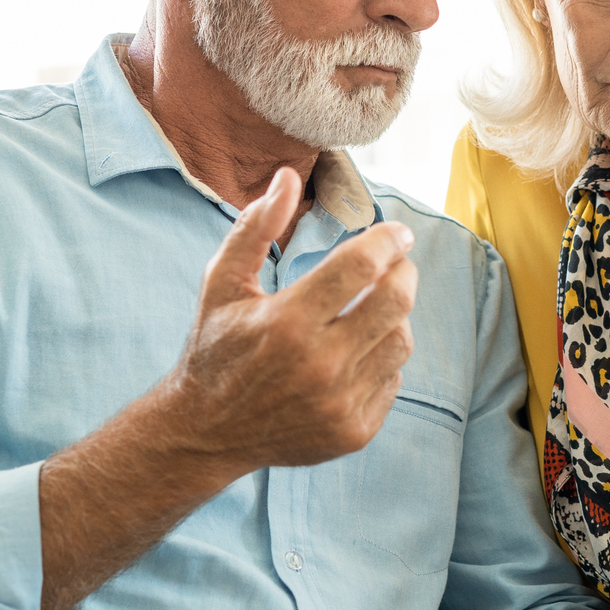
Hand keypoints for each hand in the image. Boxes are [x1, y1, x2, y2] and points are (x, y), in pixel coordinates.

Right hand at [162, 165, 417, 472]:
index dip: (388, 240)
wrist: (205, 433)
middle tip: (398, 263)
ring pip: (400, 342)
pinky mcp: (354, 431)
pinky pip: (392, 380)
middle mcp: (318, 365)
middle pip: (395, 302)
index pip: (361, 266)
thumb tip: (288, 176)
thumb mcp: (221, 283)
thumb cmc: (216, 349)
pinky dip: (382, 358)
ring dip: (395, 316)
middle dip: (404, 271)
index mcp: (286, 322)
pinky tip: (359, 349)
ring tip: (373, 305)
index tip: (397, 233)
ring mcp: (340, 403)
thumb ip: (254, 227)